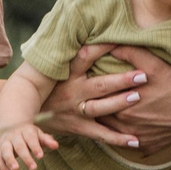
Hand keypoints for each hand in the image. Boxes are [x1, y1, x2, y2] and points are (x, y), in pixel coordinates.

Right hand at [0, 122, 56, 169]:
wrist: (11, 128)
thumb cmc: (30, 135)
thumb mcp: (39, 135)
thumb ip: (47, 140)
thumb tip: (56, 145)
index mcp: (26, 131)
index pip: (31, 138)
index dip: (35, 147)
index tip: (41, 156)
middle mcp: (14, 136)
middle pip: (19, 146)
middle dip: (25, 157)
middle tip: (33, 168)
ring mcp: (5, 142)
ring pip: (5, 151)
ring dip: (10, 160)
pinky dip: (1, 166)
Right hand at [34, 46, 153, 149]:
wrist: (28, 115)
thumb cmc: (49, 87)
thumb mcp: (56, 69)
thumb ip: (74, 54)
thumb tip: (88, 29)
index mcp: (68, 74)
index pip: (85, 56)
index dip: (102, 47)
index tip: (121, 39)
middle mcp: (73, 92)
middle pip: (99, 85)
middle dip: (121, 80)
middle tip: (142, 75)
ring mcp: (76, 111)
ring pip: (100, 108)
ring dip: (120, 103)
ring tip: (138, 97)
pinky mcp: (79, 128)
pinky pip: (101, 135)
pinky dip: (118, 138)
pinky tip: (136, 140)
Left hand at [43, 45, 170, 158]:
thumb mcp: (154, 64)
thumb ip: (129, 53)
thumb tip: (110, 42)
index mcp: (123, 104)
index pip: (96, 99)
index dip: (86, 91)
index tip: (77, 84)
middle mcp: (128, 124)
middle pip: (101, 118)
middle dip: (90, 110)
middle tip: (79, 102)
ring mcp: (139, 138)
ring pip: (114, 133)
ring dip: (107, 124)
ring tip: (99, 114)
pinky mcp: (150, 146)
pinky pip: (132, 145)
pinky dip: (125, 139)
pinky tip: (122, 133)